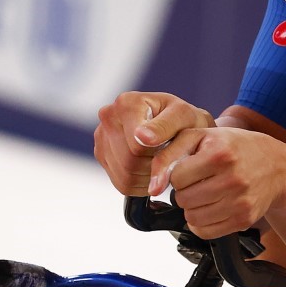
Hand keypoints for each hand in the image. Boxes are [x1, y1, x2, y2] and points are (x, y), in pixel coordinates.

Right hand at [93, 92, 213, 194]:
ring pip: (125, 175)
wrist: (180, 125)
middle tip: (168, 155)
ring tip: (161, 161)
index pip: (137, 147)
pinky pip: (121, 183)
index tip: (170, 146)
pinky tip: (151, 168)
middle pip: (128, 162)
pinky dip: (141, 182)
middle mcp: (108, 117)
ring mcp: (102, 137)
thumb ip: (164, 126)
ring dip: (149, 176)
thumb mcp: (183, 117)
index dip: (157, 153)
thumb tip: (141, 137)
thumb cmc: (183, 119)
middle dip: (153, 165)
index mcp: (126, 103)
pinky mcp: (102, 155)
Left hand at [149, 127, 285, 238]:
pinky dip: (203, 222)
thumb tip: (153, 187)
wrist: (277, 166)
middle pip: (183, 199)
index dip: (179, 173)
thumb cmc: (236, 147)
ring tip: (207, 192)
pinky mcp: (244, 219)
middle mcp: (233, 178)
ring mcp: (240, 202)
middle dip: (186, 190)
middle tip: (201, 180)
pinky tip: (213, 207)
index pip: (176, 177)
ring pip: (192, 217)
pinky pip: (206, 231)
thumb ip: (169, 154)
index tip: (192, 166)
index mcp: (220, 153)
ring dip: (193, 207)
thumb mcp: (202, 136)